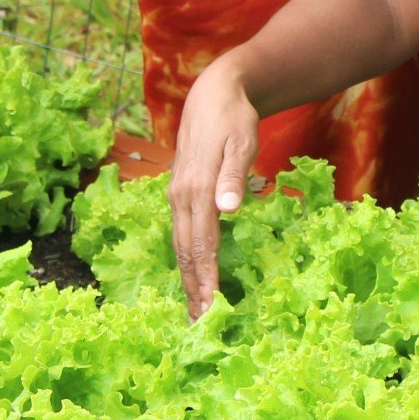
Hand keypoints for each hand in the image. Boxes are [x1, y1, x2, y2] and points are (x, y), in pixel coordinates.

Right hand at [168, 58, 261, 320]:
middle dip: (192, 288)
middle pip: (185, 251)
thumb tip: (229, 208)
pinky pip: (180, 234)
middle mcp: (181, 196)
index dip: (207, 276)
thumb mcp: (241, 141)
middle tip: (200, 325)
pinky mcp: (179, 194)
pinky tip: (191, 275)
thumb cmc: (233, 119)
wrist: (212, 95)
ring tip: (194, 310)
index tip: (212, 306)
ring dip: (186, 278)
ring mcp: (177, 196)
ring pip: (179, 245)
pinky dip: (185, 259)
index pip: (202, 243)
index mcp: (197, 188)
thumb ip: (234, 175)